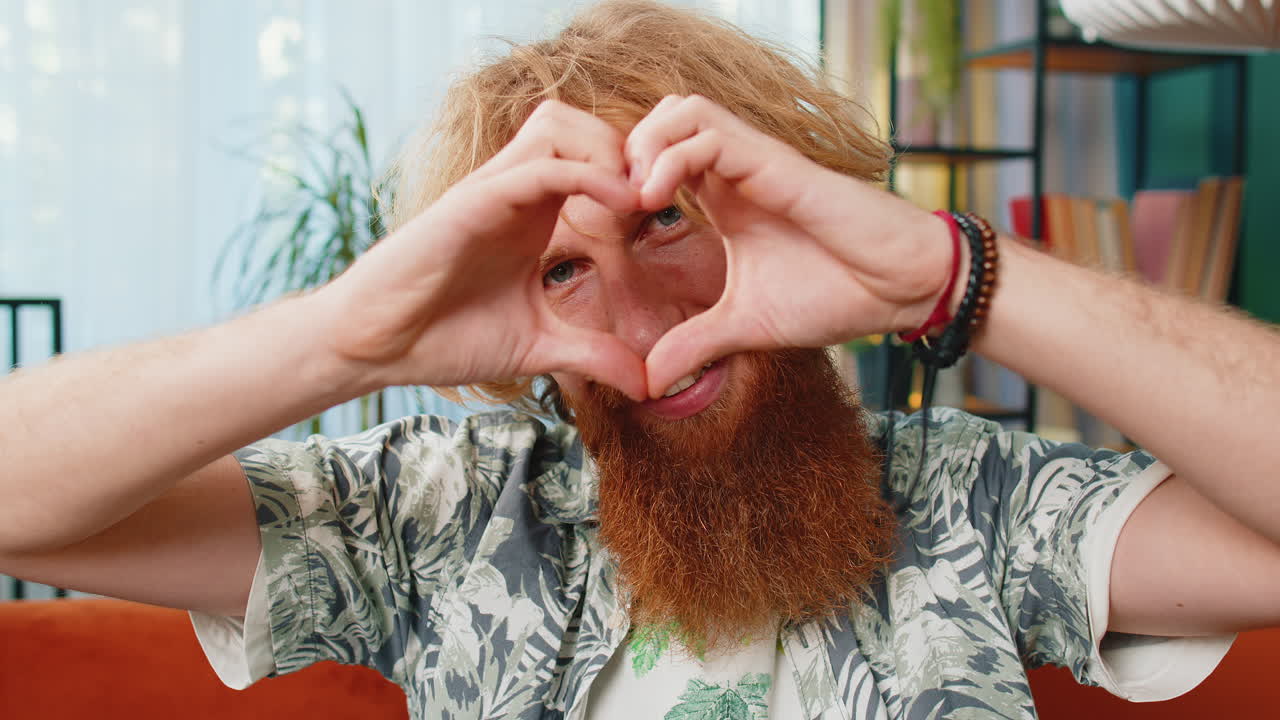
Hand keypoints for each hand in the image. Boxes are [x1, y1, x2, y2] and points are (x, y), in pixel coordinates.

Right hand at [317, 101, 647, 400]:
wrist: (378, 347)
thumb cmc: (446, 337)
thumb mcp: (538, 346)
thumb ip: (592, 354)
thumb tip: (647, 383)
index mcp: (534, 214)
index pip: (593, 158)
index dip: (638, 173)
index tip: (672, 213)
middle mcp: (516, 192)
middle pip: (583, 124)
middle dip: (630, 148)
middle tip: (662, 197)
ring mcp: (493, 192)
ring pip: (560, 125)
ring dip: (608, 151)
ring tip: (640, 200)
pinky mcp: (471, 202)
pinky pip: (537, 165)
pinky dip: (584, 175)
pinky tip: (617, 207)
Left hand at [624, 95, 954, 397]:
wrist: (903, 290)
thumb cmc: (837, 295)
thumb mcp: (746, 326)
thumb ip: (695, 344)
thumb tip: (649, 382)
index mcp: (724, 194)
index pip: (656, 154)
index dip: (620, 177)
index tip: (603, 225)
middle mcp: (735, 168)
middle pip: (660, 116)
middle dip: (622, 151)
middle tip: (611, 204)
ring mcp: (756, 160)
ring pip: (681, 109)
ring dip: (643, 146)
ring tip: (632, 199)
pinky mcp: (778, 165)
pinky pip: (712, 133)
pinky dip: (670, 157)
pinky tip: (656, 200)